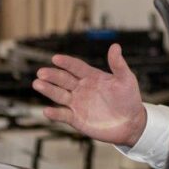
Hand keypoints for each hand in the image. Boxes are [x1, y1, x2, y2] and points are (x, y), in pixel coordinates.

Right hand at [32, 43, 146, 146]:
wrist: (131, 123)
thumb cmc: (130, 99)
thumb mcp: (126, 80)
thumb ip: (118, 65)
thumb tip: (115, 46)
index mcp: (92, 77)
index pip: (76, 67)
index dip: (67, 63)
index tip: (56, 58)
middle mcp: (82, 88)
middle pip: (64, 79)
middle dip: (52, 75)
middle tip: (41, 72)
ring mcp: (78, 103)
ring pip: (59, 95)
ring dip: (48, 90)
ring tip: (37, 84)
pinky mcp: (76, 119)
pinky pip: (63, 115)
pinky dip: (55, 113)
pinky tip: (47, 110)